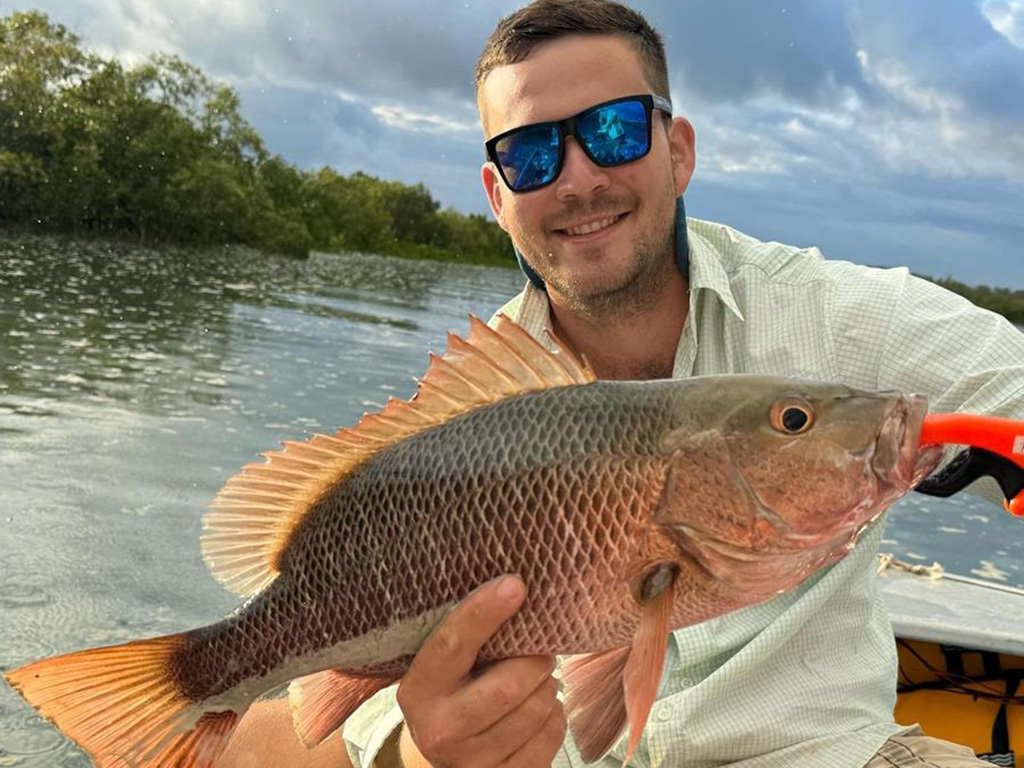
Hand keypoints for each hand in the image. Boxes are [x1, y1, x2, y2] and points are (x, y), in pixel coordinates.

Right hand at [395, 575, 566, 767]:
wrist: (446, 756)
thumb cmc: (454, 695)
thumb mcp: (445, 670)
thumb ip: (468, 638)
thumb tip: (513, 588)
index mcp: (419, 690)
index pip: (453, 644)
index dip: (485, 611)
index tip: (515, 585)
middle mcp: (439, 731)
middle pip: (509, 686)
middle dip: (535, 661)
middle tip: (540, 651)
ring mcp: (470, 763)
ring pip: (536, 711)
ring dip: (548, 687)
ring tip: (537, 681)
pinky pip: (550, 737)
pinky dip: (555, 716)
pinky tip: (540, 712)